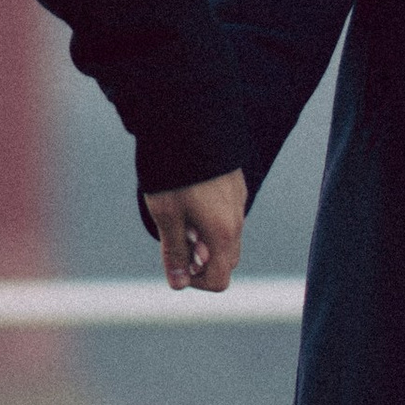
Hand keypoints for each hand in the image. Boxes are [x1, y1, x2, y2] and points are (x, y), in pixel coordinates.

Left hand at [145, 167, 246, 293]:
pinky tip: (189, 199)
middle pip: (226, 260)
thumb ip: (174, 251)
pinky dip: (210, 221)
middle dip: (201, 261)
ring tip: (180, 216)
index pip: (219, 279)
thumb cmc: (174, 172)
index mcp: (223, 232)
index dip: (194, 281)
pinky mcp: (234, 184)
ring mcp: (238, 200)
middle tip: (175, 239)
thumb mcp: (166, 215)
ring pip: (227, 237)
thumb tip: (178, 284)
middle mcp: (237, 219)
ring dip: (205, 240)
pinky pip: (227, 216)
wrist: (188, 121)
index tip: (174, 262)